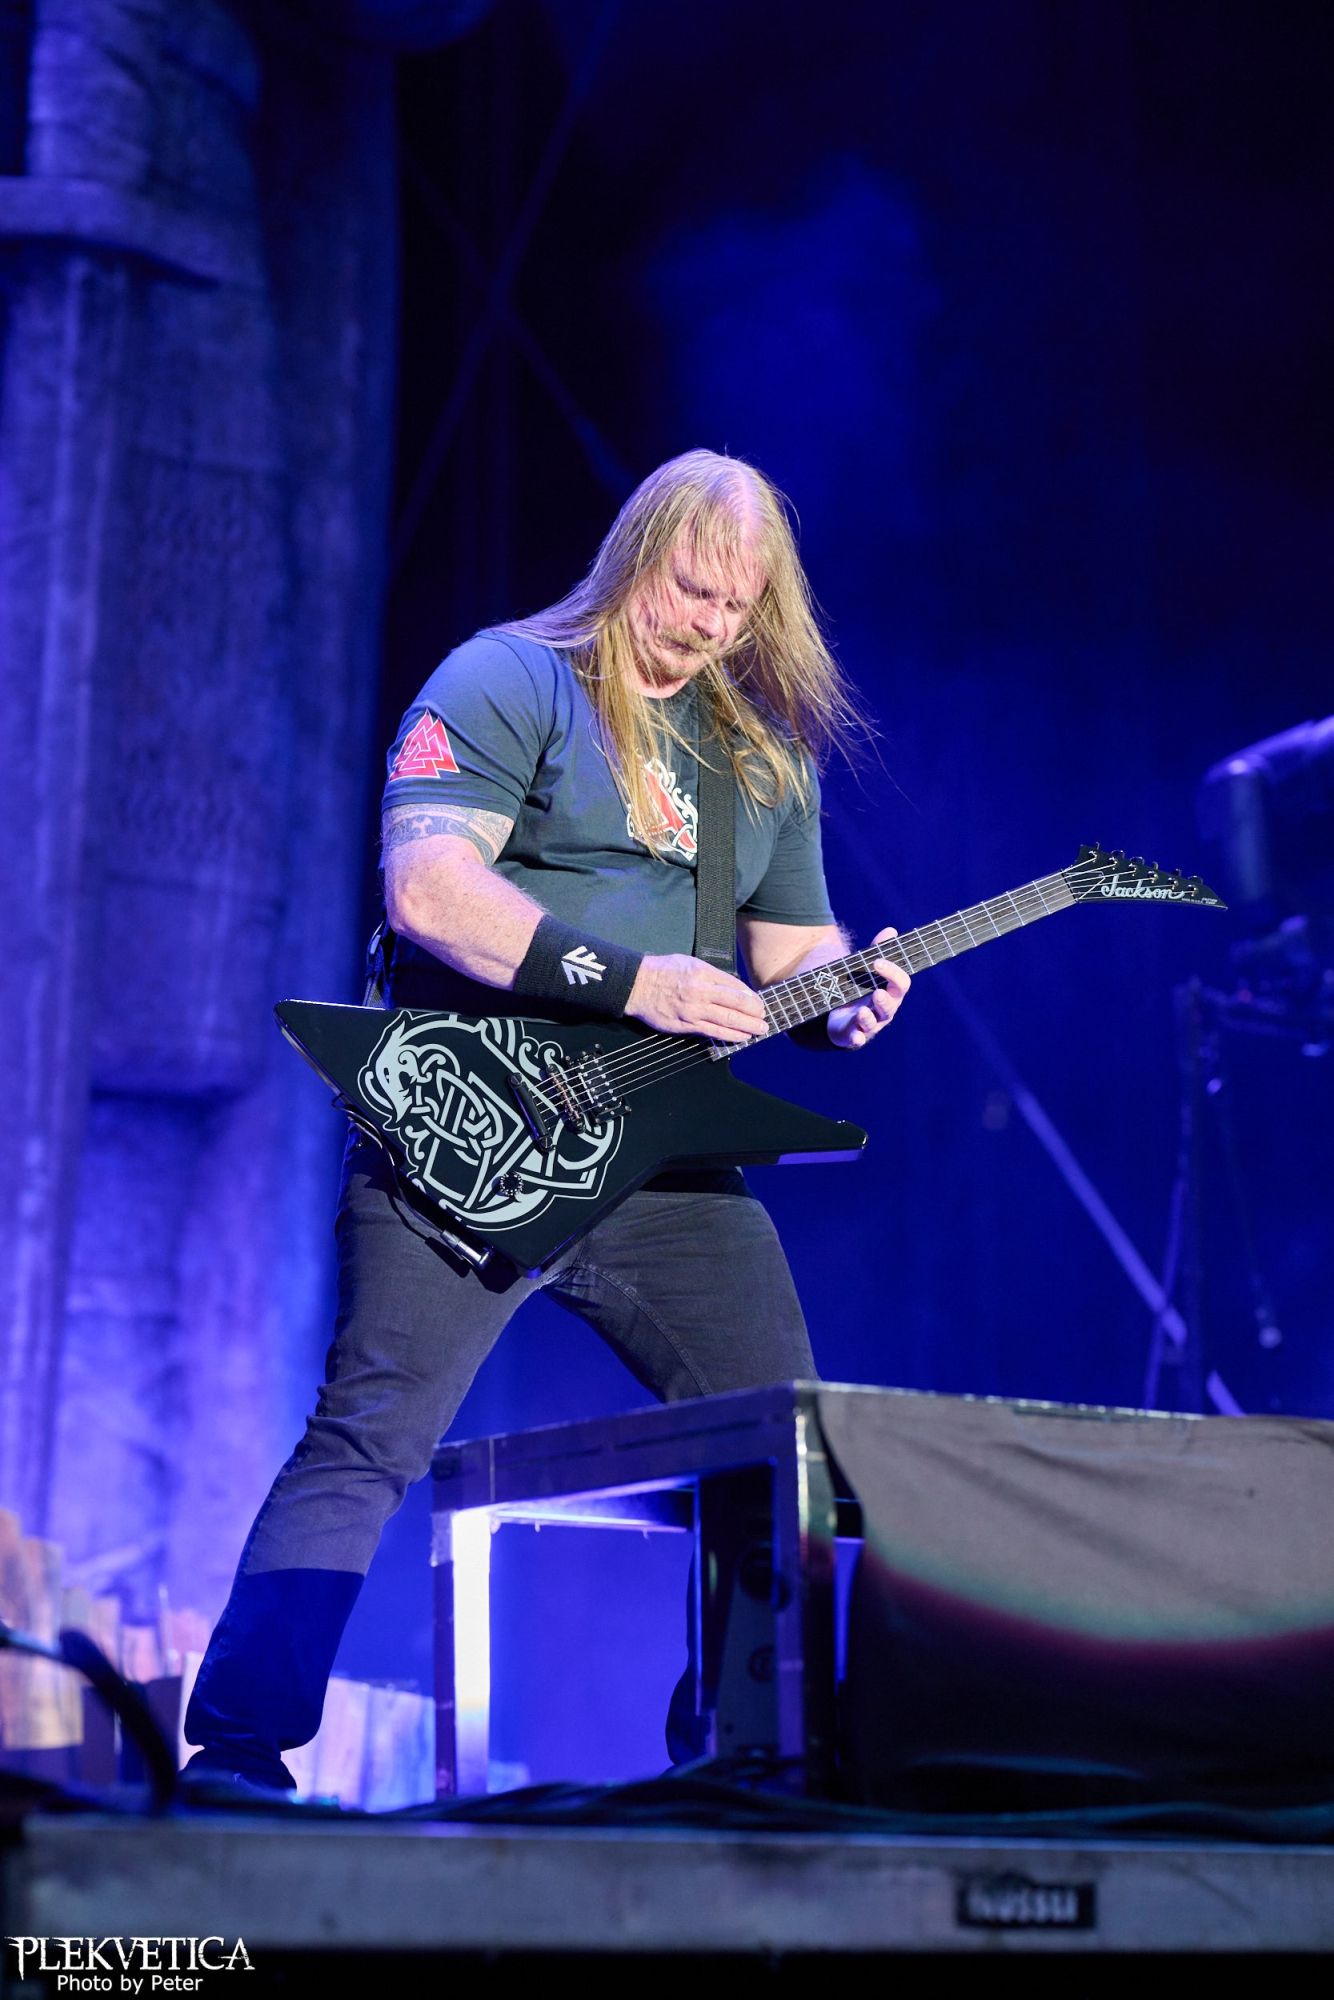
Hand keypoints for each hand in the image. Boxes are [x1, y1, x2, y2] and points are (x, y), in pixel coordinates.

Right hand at [628, 954, 768, 1042]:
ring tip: (759, 1030)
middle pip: (736, 1004)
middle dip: (754, 1013)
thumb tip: (729, 985)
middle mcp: (701, 991)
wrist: (637, 986)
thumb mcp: (688, 962)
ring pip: (727, 1020)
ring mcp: (694, 1010)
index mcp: (703, 973)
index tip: (758, 1002)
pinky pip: (713, 1032)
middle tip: (764, 1018)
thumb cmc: (661, 971)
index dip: (750, 996)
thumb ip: (709, 973)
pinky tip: (741, 1037)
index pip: (735, 986)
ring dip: (747, 1027)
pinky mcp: (686, 1025)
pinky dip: (730, 1036)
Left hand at [826, 928, 910, 1049]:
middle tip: (877, 992)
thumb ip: (878, 951)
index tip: (877, 962)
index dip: (892, 973)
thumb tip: (890, 931)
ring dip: (868, 1018)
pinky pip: (857, 1039)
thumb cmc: (861, 989)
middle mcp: (884, 1010)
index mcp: (891, 993)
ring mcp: (869, 1024)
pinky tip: (855, 1036)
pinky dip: (856, 1038)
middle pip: (890, 1006)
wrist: (844, 1014)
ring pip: (873, 1023)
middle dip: (884, 1000)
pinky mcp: (853, 1034)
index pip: (901, 984)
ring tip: (861, 1011)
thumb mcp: (867, 970)